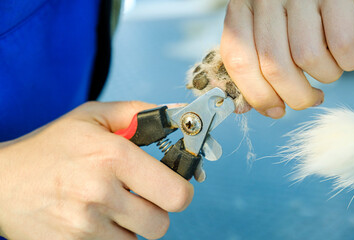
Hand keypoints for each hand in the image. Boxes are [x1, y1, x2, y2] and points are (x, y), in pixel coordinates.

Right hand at [0, 101, 193, 239]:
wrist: (3, 183)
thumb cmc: (51, 146)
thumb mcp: (92, 117)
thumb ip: (137, 113)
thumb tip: (177, 115)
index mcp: (112, 156)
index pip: (176, 193)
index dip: (181, 189)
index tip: (173, 183)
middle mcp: (100, 194)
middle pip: (161, 223)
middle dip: (157, 209)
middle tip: (141, 193)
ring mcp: (85, 226)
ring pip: (139, 238)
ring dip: (133, 222)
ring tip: (110, 202)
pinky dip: (113, 235)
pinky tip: (96, 216)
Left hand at [221, 0, 353, 117]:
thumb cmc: (291, 16)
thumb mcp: (262, 32)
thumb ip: (253, 65)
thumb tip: (258, 108)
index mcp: (241, 11)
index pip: (240, 62)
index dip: (257, 95)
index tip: (275, 111)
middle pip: (274, 66)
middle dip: (295, 96)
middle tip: (308, 99)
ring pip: (307, 57)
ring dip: (324, 75)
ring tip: (326, 67)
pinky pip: (342, 44)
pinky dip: (347, 61)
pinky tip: (343, 55)